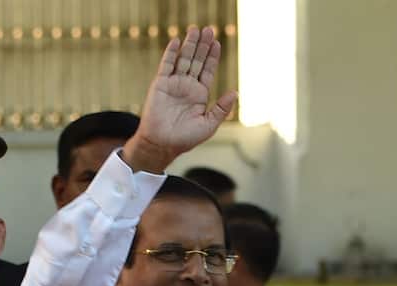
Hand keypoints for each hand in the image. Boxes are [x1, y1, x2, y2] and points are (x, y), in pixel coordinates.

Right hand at [124, 26, 238, 173]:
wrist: (162, 144)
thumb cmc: (186, 138)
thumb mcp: (209, 124)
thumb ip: (221, 108)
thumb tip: (236, 92)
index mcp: (199, 95)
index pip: (208, 71)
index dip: (213, 57)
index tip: (218, 43)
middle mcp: (187, 86)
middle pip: (197, 61)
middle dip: (203, 46)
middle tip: (209, 30)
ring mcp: (173, 83)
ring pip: (183, 59)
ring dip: (190, 45)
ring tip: (196, 30)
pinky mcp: (160, 84)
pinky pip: (166, 65)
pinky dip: (171, 52)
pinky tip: (176, 41)